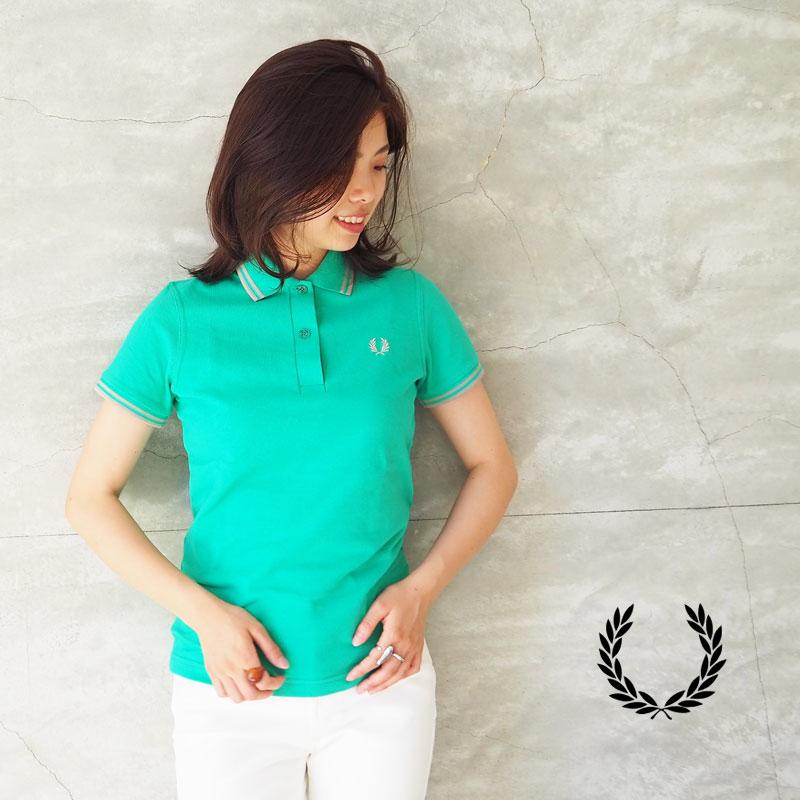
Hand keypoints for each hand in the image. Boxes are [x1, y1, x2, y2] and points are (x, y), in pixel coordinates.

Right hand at [195, 598, 289, 702]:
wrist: (208, 616)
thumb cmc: (233, 618)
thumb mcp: (257, 628)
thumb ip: (271, 648)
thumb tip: (284, 665)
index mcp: (244, 657)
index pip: (263, 682)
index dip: (275, 683)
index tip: (280, 677)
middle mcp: (231, 668)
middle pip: (250, 695)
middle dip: (264, 694)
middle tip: (271, 685)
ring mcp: (219, 672)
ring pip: (235, 697)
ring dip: (249, 695)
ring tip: (256, 685)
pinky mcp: (211, 672)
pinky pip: (221, 692)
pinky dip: (232, 693)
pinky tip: (239, 682)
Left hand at [345, 575, 432, 694]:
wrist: (420, 591)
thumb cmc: (399, 595)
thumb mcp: (379, 604)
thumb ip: (367, 624)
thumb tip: (355, 642)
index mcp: (394, 635)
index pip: (374, 659)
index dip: (361, 669)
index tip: (349, 676)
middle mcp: (405, 645)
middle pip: (388, 672)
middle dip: (372, 683)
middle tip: (360, 690)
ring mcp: (414, 647)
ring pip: (400, 673)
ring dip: (386, 684)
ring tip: (373, 690)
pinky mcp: (419, 646)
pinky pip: (413, 667)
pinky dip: (404, 676)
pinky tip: (396, 679)